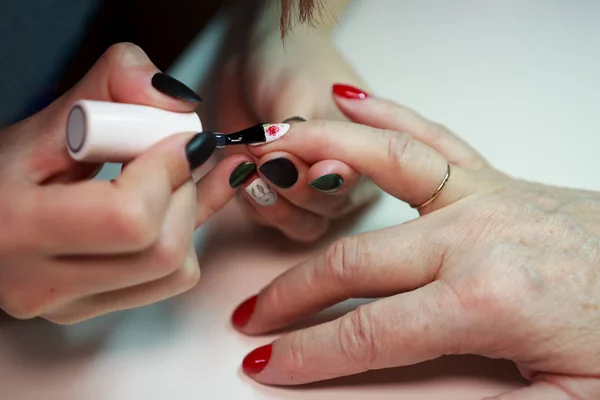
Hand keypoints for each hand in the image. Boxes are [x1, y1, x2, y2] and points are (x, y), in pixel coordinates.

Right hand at [0, 43, 253, 323]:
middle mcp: (41, 285)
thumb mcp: (46, 120)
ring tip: (171, 177)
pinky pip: (171, 280)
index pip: (130, 218)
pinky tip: (185, 200)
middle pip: (162, 250)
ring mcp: (69, 307)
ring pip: (176, 270)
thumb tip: (180, 101)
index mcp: (17, 228)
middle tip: (173, 154)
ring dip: (190, 214)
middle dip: (184, 190)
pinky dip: (189, 235)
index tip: (181, 137)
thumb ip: (111, 87)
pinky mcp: (93, 310)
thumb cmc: (3, 171)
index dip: (168, 170)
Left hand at [215, 31, 379, 242]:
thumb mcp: (296, 90)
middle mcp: (345, 178)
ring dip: (278, 205)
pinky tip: (245, 181)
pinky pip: (272, 221)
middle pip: (331, 206)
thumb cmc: (291, 65)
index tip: (315, 166)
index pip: (360, 177)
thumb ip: (297, 134)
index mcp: (367, 150)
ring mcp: (310, 192)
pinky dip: (258, 206)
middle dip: (300, 188)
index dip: (336, 176)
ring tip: (254, 176)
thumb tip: (286, 165)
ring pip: (304, 223)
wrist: (256, 60)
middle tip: (273, 162)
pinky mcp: (278, 198)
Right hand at [232, 85, 599, 398]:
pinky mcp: (491, 180)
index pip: (369, 333)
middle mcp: (473, 237)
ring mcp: (481, 197)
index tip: (269, 361)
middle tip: (252, 313)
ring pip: (378, 171)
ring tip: (267, 160)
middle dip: (293, 293)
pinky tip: (350, 103)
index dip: (309, 353)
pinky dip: (385, 117)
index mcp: (485, 299)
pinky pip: (428, 139)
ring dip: (316, 164)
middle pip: (354, 263)